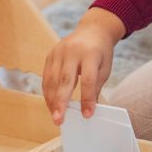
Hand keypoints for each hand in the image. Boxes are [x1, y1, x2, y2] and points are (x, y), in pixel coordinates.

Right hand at [42, 7, 124, 123]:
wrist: (92, 30)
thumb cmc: (101, 53)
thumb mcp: (105, 68)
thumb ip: (95, 88)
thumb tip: (87, 110)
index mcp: (90, 54)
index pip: (88, 80)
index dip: (87, 99)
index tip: (87, 115)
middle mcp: (72, 51)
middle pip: (65, 80)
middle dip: (61, 102)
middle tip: (59, 120)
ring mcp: (59, 52)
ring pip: (52, 80)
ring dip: (52, 100)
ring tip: (55, 116)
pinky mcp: (50, 54)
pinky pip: (46, 76)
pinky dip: (48, 92)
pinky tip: (51, 104)